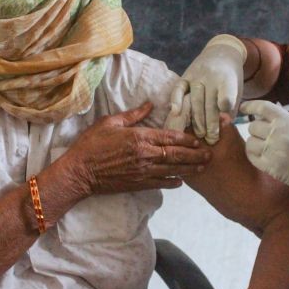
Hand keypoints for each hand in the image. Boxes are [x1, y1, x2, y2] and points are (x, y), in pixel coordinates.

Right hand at [61, 102, 210, 195]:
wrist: (79, 172)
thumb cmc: (91, 145)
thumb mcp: (110, 123)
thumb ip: (132, 115)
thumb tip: (149, 104)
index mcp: (139, 137)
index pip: (169, 136)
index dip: (187, 137)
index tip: (199, 138)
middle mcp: (145, 155)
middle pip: (176, 154)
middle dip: (195, 154)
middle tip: (210, 154)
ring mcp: (142, 171)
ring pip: (172, 170)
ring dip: (189, 169)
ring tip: (203, 167)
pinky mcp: (138, 184)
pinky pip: (160, 183)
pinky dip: (172, 182)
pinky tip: (182, 182)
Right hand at [169, 34, 245, 144]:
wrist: (223, 53)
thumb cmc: (232, 78)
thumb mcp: (238, 89)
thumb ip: (231, 107)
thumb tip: (223, 126)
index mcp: (227, 79)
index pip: (226, 95)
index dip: (225, 107)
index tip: (225, 122)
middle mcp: (211, 76)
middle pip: (209, 104)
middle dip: (211, 124)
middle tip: (212, 140)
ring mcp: (196, 75)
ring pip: (194, 100)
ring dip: (196, 120)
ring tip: (200, 135)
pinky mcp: (185, 75)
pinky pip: (178, 88)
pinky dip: (176, 100)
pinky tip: (175, 113)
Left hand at [240, 100, 288, 217]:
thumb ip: (281, 122)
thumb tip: (259, 116)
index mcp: (288, 121)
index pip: (262, 107)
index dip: (250, 106)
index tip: (243, 108)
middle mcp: (279, 134)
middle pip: (253, 126)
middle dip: (256, 130)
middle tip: (264, 136)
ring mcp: (274, 151)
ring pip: (250, 142)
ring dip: (254, 144)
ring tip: (265, 148)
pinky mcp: (271, 167)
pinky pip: (252, 156)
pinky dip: (254, 155)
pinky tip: (263, 156)